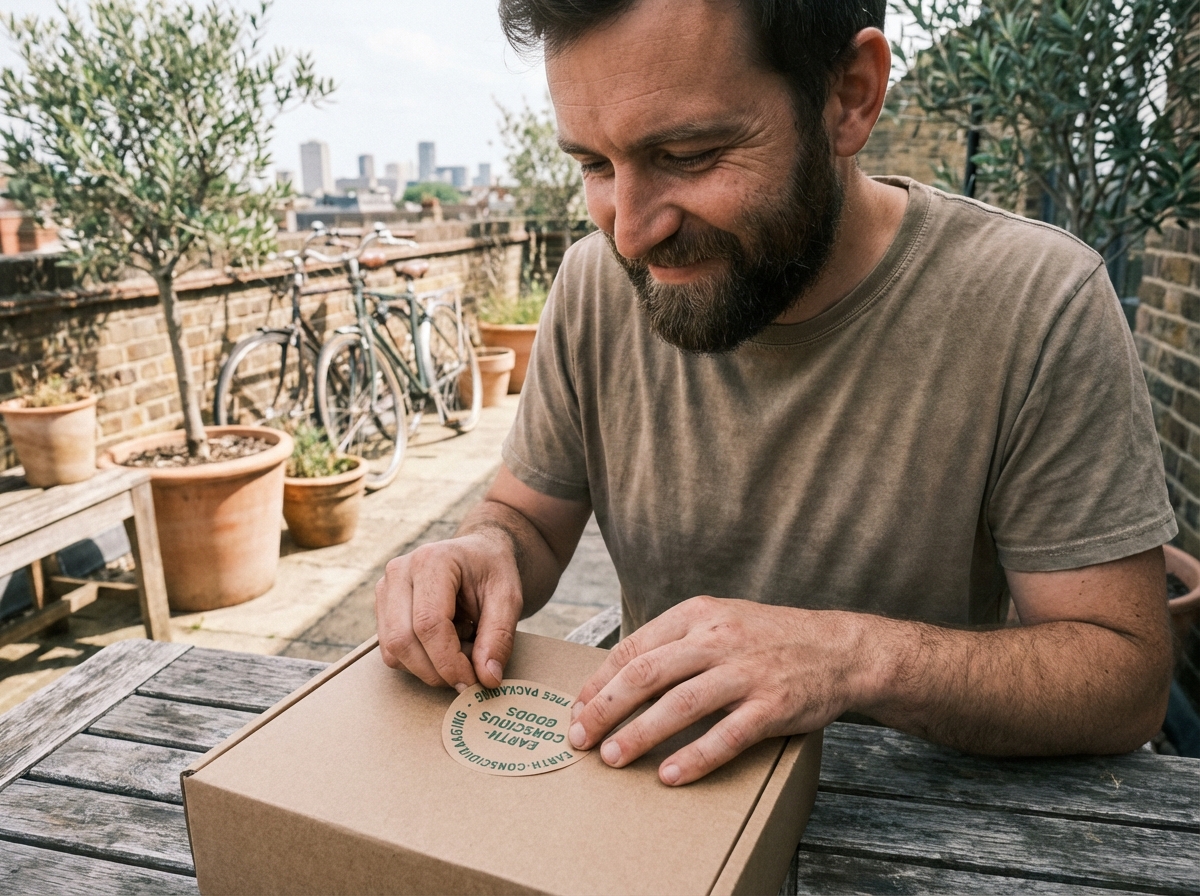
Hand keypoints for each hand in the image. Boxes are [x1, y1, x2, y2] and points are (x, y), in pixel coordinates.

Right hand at [375, 530, 522, 690]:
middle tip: (469, 676)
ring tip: (461, 651)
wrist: (478, 554)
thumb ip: (499, 637)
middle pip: (403, 640)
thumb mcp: (509, 598)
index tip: (472, 682)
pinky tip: (443, 647)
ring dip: (428, 668)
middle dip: (436, 671)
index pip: (429, 623)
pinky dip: (418, 662)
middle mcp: (400, 571)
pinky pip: (391, 651)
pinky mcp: (382, 607)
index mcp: (432, 560)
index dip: (448, 661)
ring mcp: (386, 588)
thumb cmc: (492, 571)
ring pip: (393, 651)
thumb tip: (487, 679)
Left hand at [566, 596, 868, 784]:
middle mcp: (718, 639)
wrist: (839, 648)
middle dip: (605, 708)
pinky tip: (669, 775)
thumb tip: (621, 678)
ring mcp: (746, 672)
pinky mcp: (772, 706)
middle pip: (646, 675)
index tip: (577, 707)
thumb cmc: (770, 639)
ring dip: (639, 734)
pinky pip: (726, 736)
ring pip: (679, 705)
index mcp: (698, 615)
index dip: (599, 681)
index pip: (634, 648)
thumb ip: (676, 643)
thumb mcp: (720, 621)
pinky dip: (694, 757)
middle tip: (579, 737)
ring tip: (612, 758)